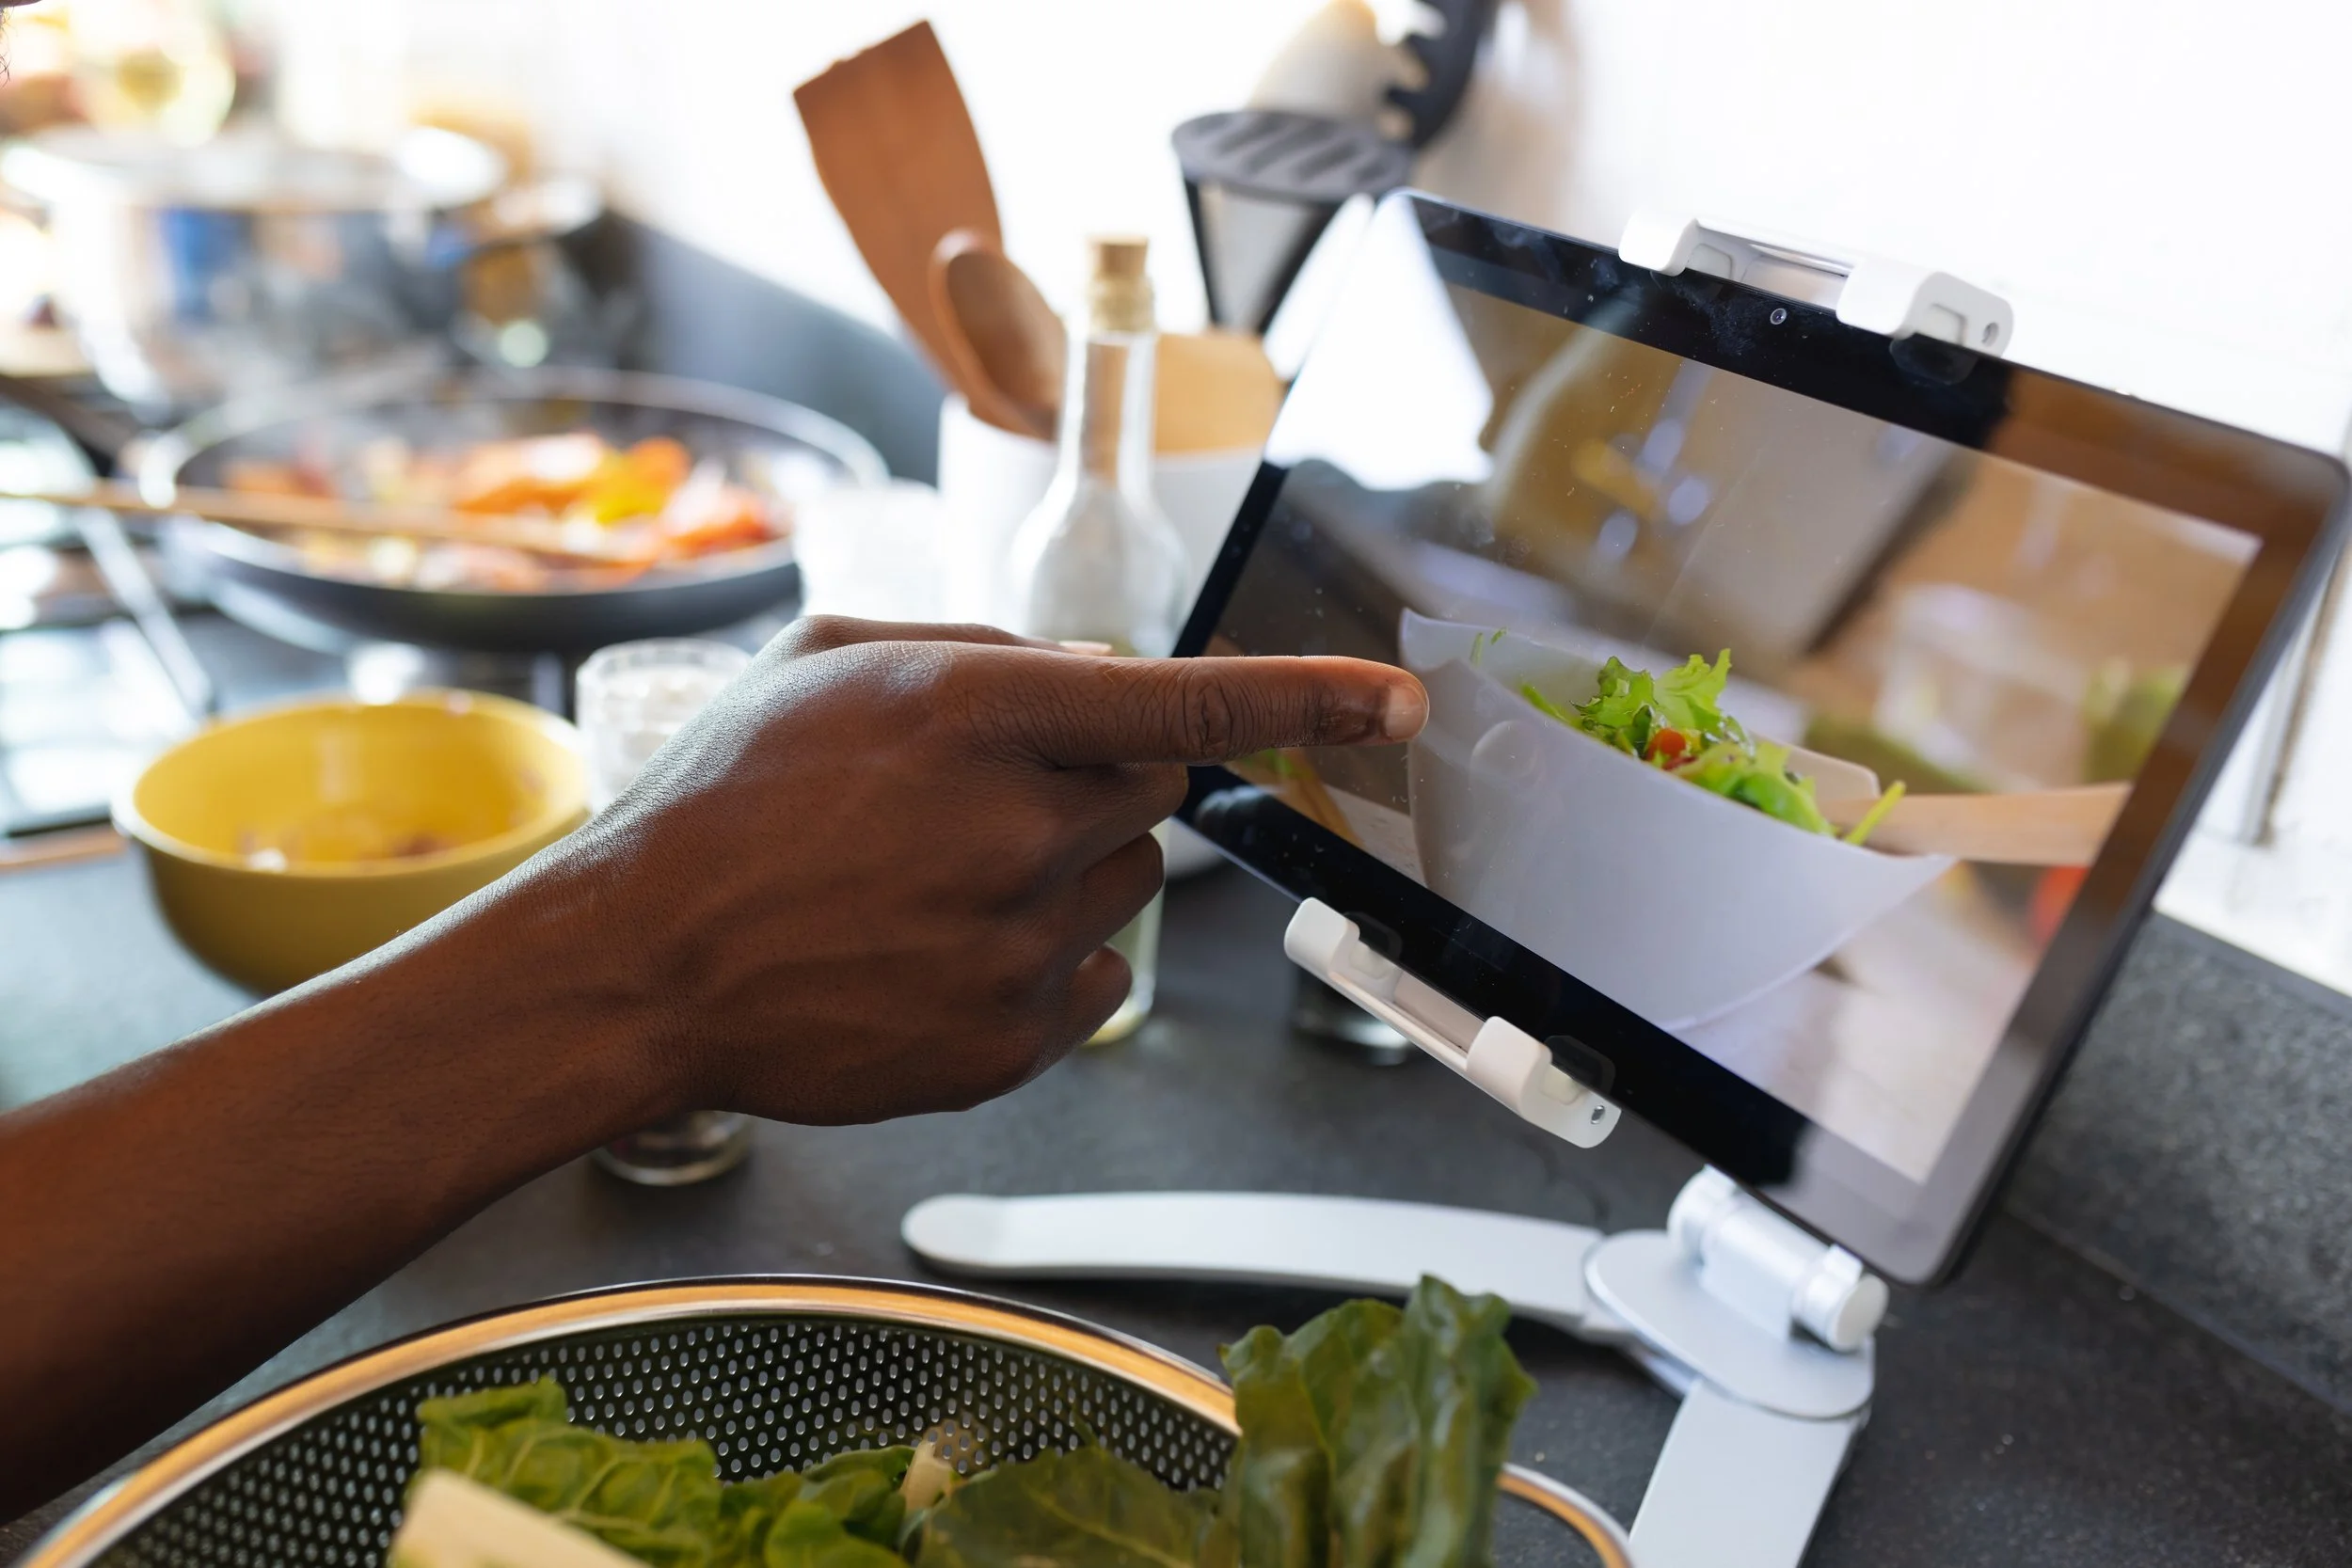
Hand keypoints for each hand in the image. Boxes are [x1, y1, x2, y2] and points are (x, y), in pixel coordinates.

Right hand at [541, 618, 1427, 1124]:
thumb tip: (1094, 667)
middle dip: (1097, 779)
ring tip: (935, 880)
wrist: (637, 965)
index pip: (1185, 704)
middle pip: (1158, 792)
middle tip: (984, 796)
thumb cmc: (721, 803)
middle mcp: (1013, 830)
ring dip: (1065, 868)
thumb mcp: (828, 662)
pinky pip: (1098, 977)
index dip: (1307, 696)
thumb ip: (980, 648)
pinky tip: (940, 946)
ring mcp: (1015, 945)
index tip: (1392, 700)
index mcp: (975, 716)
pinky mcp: (1008, 1040)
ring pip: (1130, 885)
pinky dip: (1047, 955)